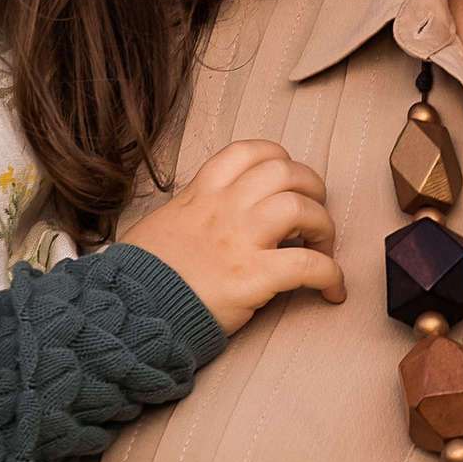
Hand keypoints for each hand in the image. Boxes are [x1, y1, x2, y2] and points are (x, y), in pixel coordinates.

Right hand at [121, 139, 343, 336]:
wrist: (129, 309)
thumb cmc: (144, 274)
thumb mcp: (163, 223)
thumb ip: (193, 210)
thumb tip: (211, 212)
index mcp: (202, 193)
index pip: (250, 152)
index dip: (281, 160)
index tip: (288, 181)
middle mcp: (224, 208)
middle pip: (287, 173)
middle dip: (313, 189)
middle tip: (314, 215)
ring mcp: (240, 240)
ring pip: (303, 208)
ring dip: (325, 227)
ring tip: (324, 249)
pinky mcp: (253, 277)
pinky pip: (310, 266)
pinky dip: (331, 275)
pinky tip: (333, 291)